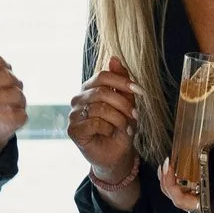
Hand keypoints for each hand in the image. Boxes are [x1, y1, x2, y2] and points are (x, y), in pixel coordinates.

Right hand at [68, 55, 139, 187]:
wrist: (117, 154)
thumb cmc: (121, 127)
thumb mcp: (126, 103)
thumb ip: (121, 82)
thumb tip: (114, 59)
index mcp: (90, 88)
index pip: (103, 76)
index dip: (122, 82)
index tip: (140, 91)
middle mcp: (79, 99)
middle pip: (102, 92)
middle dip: (123, 104)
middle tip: (135, 116)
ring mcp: (74, 114)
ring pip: (100, 108)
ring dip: (119, 119)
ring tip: (125, 127)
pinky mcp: (73, 130)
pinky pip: (94, 123)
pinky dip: (108, 128)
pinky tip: (111, 133)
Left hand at [158, 144, 213, 212]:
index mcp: (213, 210)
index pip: (182, 201)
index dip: (171, 185)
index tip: (169, 168)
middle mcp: (209, 210)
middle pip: (179, 200)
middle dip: (167, 183)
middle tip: (165, 164)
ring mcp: (212, 206)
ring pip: (186, 197)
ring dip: (174, 183)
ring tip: (169, 167)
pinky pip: (197, 193)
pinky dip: (188, 183)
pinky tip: (187, 173)